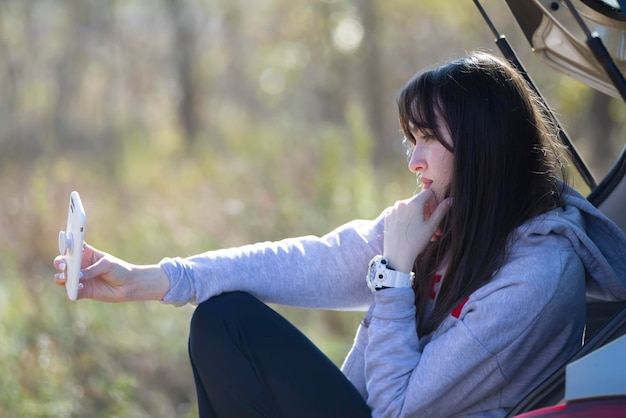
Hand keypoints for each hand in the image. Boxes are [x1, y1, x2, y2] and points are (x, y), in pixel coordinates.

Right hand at [53, 243, 169, 301]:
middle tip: (64, 266)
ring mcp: (79, 279)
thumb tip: (78, 276)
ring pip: (62, 278)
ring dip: (61, 278)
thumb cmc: (120, 269)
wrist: (130, 285)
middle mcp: (80, 266)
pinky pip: (72, 293)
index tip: (65, 247)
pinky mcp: (82, 291)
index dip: (65, 246)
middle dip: (59, 263)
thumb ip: (92, 269)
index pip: (71, 248)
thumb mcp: (107, 265)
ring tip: (67, 278)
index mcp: (86, 254)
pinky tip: (79, 288)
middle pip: (61, 263)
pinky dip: (71, 291)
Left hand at [383, 189, 450, 272]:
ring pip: (409, 207)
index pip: (428, 193)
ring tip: (421, 230)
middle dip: (426, 211)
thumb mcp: (431, 226)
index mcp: (413, 203)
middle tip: (431, 226)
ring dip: (417, 215)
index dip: (434, 202)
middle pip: (418, 201)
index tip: (435, 215)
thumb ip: (441, 211)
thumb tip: (450, 200)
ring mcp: (393, 210)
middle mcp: (401, 203)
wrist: (397, 255)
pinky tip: (409, 230)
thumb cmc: (416, 242)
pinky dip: (406, 218)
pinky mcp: (387, 217)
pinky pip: (399, 213)